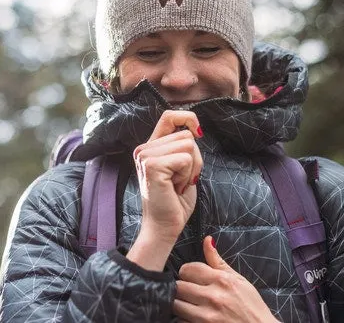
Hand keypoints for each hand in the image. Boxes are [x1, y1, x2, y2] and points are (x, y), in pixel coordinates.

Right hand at [126, 110, 202, 270]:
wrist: (164, 227)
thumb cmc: (175, 201)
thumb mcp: (182, 168)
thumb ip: (183, 148)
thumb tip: (195, 130)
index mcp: (150, 147)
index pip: (169, 116)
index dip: (188, 118)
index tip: (198, 133)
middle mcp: (144, 149)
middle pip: (186, 135)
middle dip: (195, 159)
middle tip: (181, 180)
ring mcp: (145, 156)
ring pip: (188, 146)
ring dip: (192, 169)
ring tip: (178, 184)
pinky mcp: (152, 165)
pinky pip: (186, 159)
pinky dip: (188, 176)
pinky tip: (176, 188)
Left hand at [173, 236, 279, 322]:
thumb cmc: (251, 306)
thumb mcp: (238, 279)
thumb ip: (218, 261)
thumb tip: (207, 240)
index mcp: (222, 280)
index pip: (188, 269)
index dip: (187, 272)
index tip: (191, 276)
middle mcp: (213, 297)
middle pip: (179, 286)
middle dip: (182, 287)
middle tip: (189, 290)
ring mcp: (207, 316)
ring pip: (176, 304)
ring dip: (180, 303)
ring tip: (189, 303)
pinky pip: (181, 321)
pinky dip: (184, 319)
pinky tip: (193, 316)